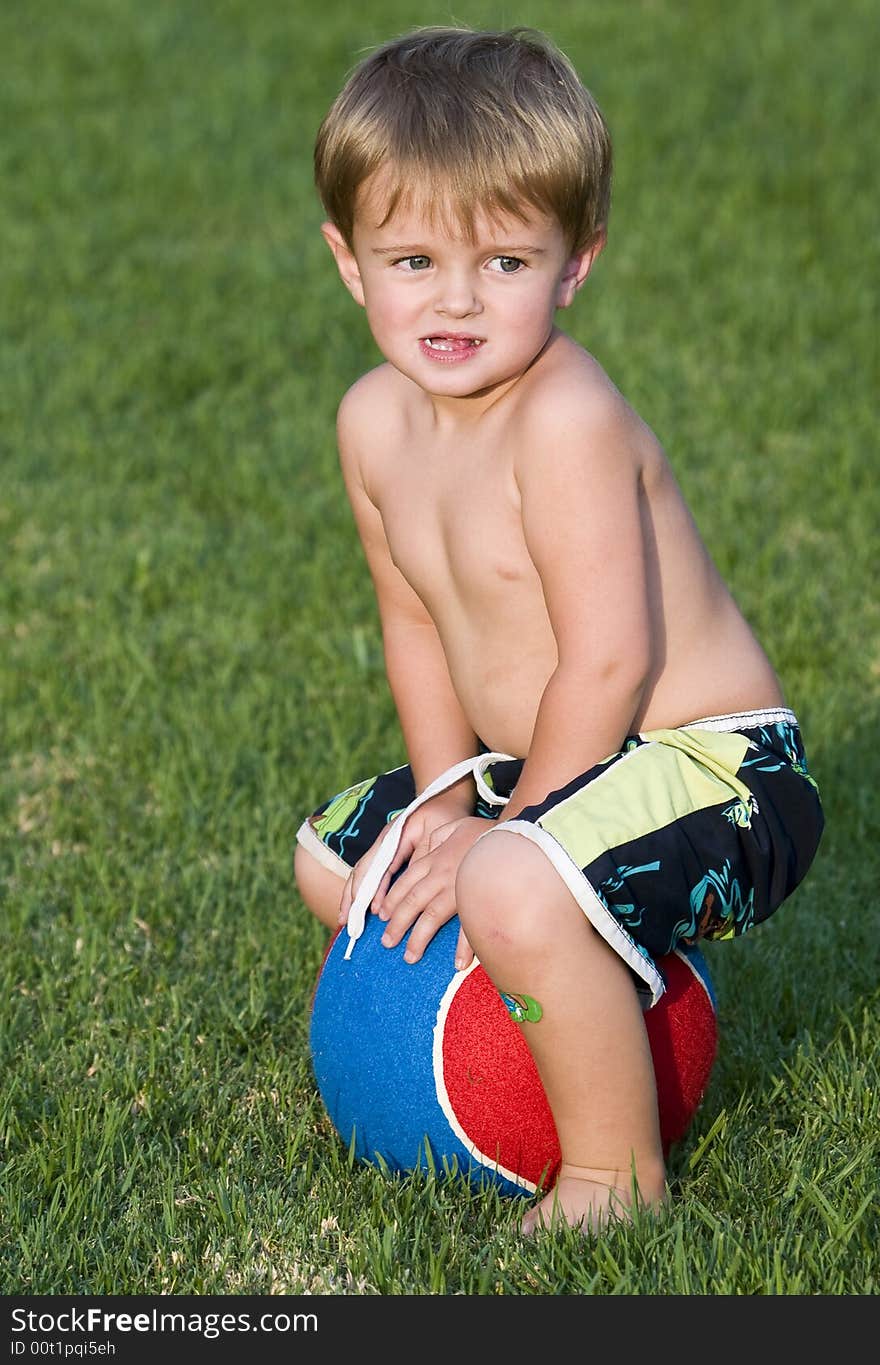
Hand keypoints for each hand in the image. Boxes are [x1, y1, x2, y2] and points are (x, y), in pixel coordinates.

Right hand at [335, 793, 471, 932]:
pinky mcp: (387, 853)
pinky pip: (370, 873)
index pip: (377, 866)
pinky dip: (362, 891)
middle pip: (362, 870)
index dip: (372, 890)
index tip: (370, 912)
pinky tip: (358, 907)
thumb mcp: (437, 834)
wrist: (444, 798)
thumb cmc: (444, 816)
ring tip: (345, 919)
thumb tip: (408, 883)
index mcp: (394, 835)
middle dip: (352, 898)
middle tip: (346, 922)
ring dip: (352, 896)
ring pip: (361, 873)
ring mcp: (383, 846)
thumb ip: (422, 857)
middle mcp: (383, 841)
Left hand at [373, 814, 487, 967]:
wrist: (512, 835)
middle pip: (412, 902)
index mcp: (435, 859)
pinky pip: (467, 928)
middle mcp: (441, 876)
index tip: (383, 916)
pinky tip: (457, 964)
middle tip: (387, 942)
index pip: (406, 882)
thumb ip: (438, 837)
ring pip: (431, 917)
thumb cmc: (486, 831)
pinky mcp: (477, 902)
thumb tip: (429, 846)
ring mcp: (458, 890)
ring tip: (409, 957)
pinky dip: (463, 948)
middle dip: (397, 924)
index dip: (392, 900)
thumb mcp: (455, 826)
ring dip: (418, 939)